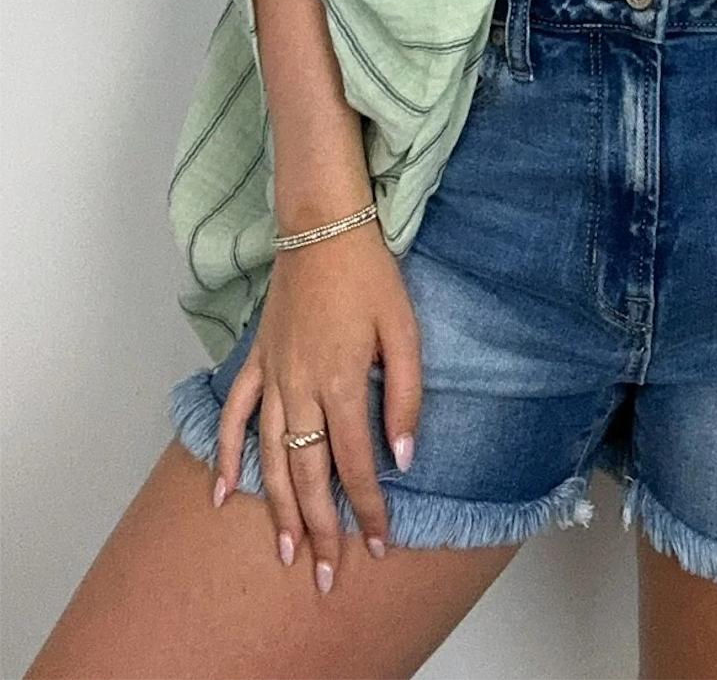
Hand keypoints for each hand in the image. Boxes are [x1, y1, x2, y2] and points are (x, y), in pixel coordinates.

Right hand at [212, 218, 422, 593]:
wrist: (323, 227)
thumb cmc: (371, 276)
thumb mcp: (404, 331)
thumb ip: (404, 396)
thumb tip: (406, 455)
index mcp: (341, 382)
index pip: (357, 463)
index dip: (369, 507)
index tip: (378, 544)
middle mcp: (301, 388)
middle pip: (309, 473)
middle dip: (322, 528)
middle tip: (328, 576)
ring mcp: (273, 376)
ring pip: (271, 457)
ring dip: (278, 508)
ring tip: (288, 552)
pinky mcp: (257, 360)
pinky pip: (237, 416)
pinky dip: (229, 456)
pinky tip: (224, 494)